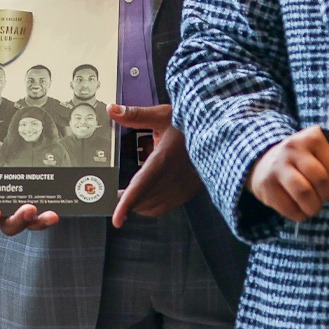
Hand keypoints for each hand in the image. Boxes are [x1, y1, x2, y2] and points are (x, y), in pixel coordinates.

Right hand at [0, 146, 58, 234]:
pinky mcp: (38, 198)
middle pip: (7, 225)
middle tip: (27, 209)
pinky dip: (48, 216)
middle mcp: (2, 207)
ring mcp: (20, 204)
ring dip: (36, 222)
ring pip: (28, 222)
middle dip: (17, 220)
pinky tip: (56, 211)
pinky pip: (43, 213)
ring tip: (46, 213)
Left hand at [107, 103, 201, 227]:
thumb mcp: (162, 115)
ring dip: (136, 204)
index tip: (116, 219)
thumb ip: (135, 115)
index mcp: (165, 158)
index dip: (128, 204)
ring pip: (152, 207)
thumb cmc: (191, 124)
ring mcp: (184, 188)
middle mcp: (175, 177)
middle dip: (124, 201)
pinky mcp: (189, 192)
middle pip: (143, 200)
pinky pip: (164, 207)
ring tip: (122, 194)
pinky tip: (143, 195)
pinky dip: (149, 206)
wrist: (219, 134)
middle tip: (108, 194)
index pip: (143, 185)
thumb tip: (112, 110)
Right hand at [246, 126, 328, 222]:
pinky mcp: (266, 185)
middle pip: (320, 180)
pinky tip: (299, 209)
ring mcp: (277, 167)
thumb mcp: (316, 151)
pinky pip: (289, 208)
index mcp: (312, 138)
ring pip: (304, 194)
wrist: (262, 160)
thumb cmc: (301, 160)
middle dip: (326, 196)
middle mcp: (292, 149)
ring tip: (313, 207)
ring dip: (313, 207)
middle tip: (324, 199)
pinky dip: (299, 215)